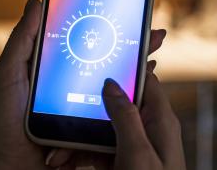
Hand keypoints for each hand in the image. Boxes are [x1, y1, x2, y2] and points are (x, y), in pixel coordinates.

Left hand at [0, 0, 170, 169]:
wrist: (1, 162)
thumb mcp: (8, 71)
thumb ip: (24, 37)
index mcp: (56, 70)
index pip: (88, 44)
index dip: (110, 30)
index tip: (131, 16)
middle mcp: (73, 89)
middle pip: (109, 65)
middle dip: (134, 50)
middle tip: (155, 35)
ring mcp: (82, 113)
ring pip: (117, 94)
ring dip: (138, 80)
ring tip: (152, 65)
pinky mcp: (88, 135)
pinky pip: (115, 123)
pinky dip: (131, 112)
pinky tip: (142, 101)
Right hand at [47, 63, 185, 169]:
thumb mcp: (138, 153)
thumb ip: (125, 116)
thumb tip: (112, 82)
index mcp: (160, 121)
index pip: (143, 80)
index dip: (122, 66)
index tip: (96, 56)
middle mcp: (148, 131)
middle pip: (113, 106)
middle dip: (85, 113)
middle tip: (62, 122)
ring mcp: (134, 149)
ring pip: (100, 132)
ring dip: (76, 142)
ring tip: (56, 157)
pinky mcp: (121, 165)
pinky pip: (97, 153)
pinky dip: (79, 157)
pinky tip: (63, 163)